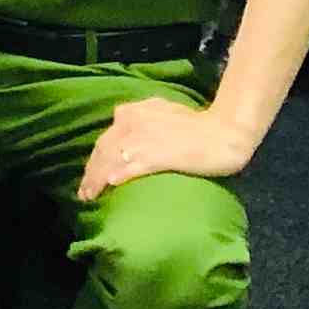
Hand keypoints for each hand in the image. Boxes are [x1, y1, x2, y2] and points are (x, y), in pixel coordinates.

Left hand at [77, 94, 256, 200]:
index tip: (89, 175)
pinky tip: (112, 185)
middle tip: (83, 194)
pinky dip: (121, 175)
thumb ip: (142, 116)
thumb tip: (124, 122)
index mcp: (133, 112)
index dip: (94, 159)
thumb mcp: (163, 111)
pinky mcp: (159, 155)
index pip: (105, 139)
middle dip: (90, 173)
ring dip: (98, 180)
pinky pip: (134, 167)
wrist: (224, 131)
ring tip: (90, 197)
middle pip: (103, 151)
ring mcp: (144, 139)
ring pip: (112, 161)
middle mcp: (132, 123)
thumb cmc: (197, 124)